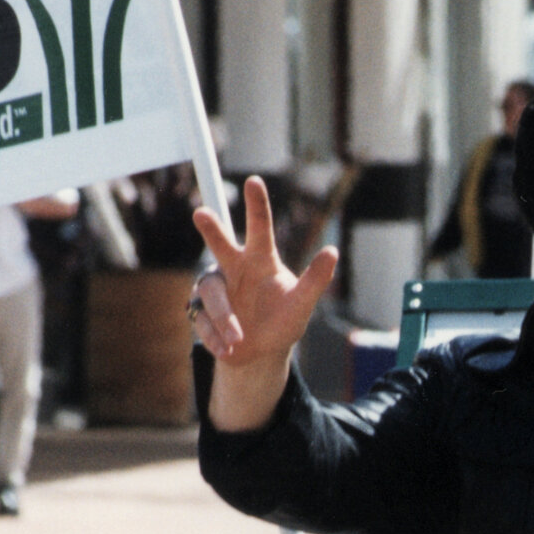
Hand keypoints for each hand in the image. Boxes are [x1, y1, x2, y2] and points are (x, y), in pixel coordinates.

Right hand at [191, 175, 338, 429]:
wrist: (261, 353)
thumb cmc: (283, 320)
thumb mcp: (303, 304)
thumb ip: (316, 279)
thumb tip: (333, 251)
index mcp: (260, 261)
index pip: (259, 229)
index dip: (257, 206)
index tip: (254, 180)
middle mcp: (235, 268)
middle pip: (221, 245)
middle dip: (212, 230)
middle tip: (202, 213)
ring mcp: (215, 288)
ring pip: (211, 293)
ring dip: (225, 318)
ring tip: (239, 339)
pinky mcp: (200, 310)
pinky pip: (203, 321)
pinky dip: (217, 338)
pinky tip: (229, 349)